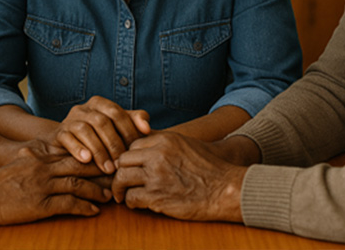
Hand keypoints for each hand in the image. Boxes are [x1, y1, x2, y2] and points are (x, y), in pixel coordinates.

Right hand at [0, 146, 111, 225]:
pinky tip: (93, 211)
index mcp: (42, 155)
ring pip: (78, 184)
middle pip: (81, 165)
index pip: (74, 152)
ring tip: (110, 196)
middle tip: (118, 175)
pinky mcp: (40, 204)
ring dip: (97, 190)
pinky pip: (67, 204)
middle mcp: (45, 167)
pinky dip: (84, 207)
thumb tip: (56, 154)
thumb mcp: (21, 161)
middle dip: (102, 170)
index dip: (94, 155)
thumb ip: (39, 156)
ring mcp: (43, 185)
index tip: (109, 158)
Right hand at [49, 96, 150, 173]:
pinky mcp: (58, 133)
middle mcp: (84, 108)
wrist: (66, 145)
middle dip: (114, 144)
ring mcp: (69, 120)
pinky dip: (78, 148)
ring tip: (108, 169)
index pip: (117, 113)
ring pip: (85, 130)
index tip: (136, 150)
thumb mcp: (117, 129)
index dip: (128, 130)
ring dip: (99, 150)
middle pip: (102, 122)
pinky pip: (68, 138)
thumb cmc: (99, 138)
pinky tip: (87, 160)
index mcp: (100, 103)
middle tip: (122, 164)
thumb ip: (133, 123)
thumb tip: (147, 128)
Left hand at [111, 132, 246, 221]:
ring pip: (122, 178)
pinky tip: (137, 204)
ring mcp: (156, 175)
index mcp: (165, 140)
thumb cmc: (210, 168)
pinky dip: (131, 203)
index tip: (129, 166)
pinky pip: (131, 198)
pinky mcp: (156, 196)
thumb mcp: (186, 144)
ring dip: (120, 188)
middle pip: (123, 160)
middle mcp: (157, 155)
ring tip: (123, 194)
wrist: (225, 189)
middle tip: (121, 180)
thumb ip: (164, 143)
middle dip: (120, 171)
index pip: (133, 145)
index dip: (129, 157)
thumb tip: (145, 140)